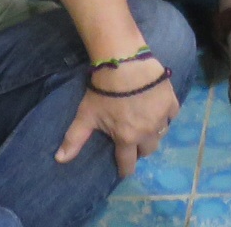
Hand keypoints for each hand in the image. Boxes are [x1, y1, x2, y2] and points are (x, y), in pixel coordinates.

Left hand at [55, 57, 179, 176]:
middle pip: (148, 150)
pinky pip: (171, 115)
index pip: (128, 164)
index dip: (125, 169)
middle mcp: (147, 132)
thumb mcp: (86, 114)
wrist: (125, 62)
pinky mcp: (171, 102)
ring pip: (160, 134)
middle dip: (140, 149)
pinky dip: (165, 115)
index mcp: (127, 138)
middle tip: (134, 140)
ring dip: (153, 133)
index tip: (124, 169)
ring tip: (146, 126)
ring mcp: (161, 117)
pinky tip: (157, 109)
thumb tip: (59, 159)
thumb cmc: (104, 90)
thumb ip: (74, 139)